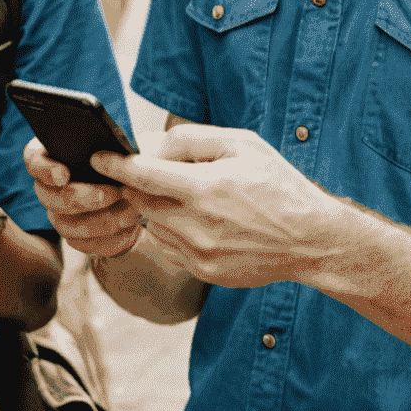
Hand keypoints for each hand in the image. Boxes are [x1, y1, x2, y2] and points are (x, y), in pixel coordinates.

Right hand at [23, 136, 141, 257]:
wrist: (145, 194)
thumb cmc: (132, 162)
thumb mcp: (127, 147)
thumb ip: (113, 147)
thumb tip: (104, 158)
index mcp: (56, 156)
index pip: (34, 160)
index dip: (44, 169)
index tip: (64, 174)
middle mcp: (51, 187)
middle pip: (47, 196)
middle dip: (79, 198)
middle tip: (112, 193)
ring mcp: (61, 214)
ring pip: (64, 225)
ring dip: (99, 220)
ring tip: (130, 211)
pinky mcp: (77, 238)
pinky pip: (83, 245)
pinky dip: (108, 238)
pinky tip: (129, 228)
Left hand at [94, 125, 340, 286]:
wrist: (313, 241)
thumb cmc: (279, 187)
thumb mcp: (243, 145)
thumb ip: (191, 139)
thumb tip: (150, 145)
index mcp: (206, 188)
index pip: (141, 174)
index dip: (114, 164)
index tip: (98, 156)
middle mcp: (197, 224)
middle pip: (141, 200)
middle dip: (140, 184)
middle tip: (155, 173)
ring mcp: (198, 253)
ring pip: (154, 223)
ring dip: (160, 208)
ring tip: (193, 198)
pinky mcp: (202, 271)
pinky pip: (169, 245)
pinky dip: (175, 230)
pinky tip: (203, 221)